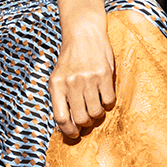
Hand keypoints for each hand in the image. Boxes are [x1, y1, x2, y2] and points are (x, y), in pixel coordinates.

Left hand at [48, 10, 115, 138]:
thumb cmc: (70, 57)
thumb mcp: (58, 76)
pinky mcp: (105, 74)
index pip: (61, 118)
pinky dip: (108, 103)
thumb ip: (61, 97)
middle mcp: (72, 83)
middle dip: (85, 123)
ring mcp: (89, 79)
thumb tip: (67, 124)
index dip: (68, 131)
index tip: (74, 134)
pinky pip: (109, 101)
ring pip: (96, 112)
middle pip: (80, 118)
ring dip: (97, 114)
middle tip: (87, 119)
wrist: (83, 31)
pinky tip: (104, 95)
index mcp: (56, 85)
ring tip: (96, 105)